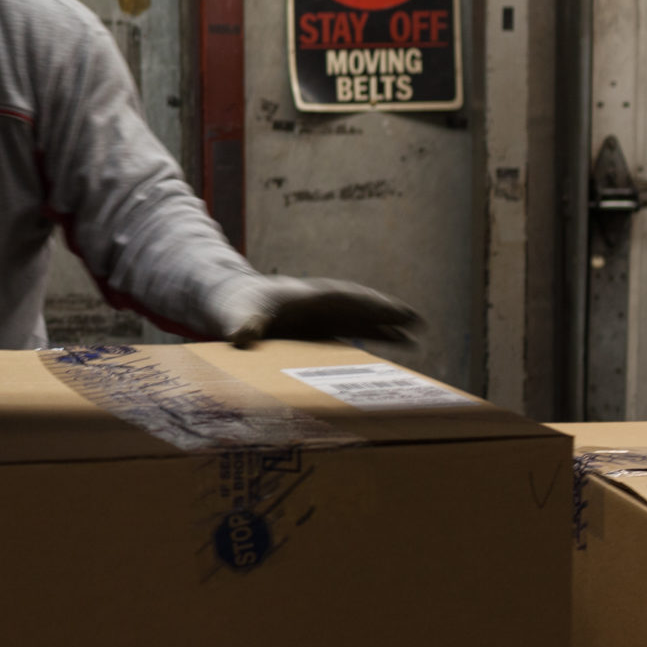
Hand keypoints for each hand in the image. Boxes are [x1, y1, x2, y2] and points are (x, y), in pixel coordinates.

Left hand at [212, 277, 420, 348]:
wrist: (228, 303)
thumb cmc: (234, 307)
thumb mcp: (237, 316)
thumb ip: (243, 325)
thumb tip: (242, 337)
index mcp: (303, 296)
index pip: (343, 297)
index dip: (368, 304)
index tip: (393, 310)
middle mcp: (318, 304)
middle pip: (358, 306)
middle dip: (386, 313)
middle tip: (418, 323)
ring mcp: (320, 317)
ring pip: (359, 319)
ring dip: (384, 328)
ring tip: (415, 338)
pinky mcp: (318, 331)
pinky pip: (350, 332)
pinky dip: (371, 338)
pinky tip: (390, 350)